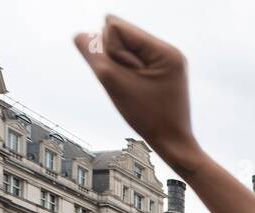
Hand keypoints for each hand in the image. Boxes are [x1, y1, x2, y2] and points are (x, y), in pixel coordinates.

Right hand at [74, 17, 204, 175]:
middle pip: (120, 33)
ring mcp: (166, 59)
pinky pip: (132, 58)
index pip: (115, 26)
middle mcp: (168, 50)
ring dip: (119, 65)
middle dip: (114, 56)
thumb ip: (93, 55)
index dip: (109, 51)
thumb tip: (81, 35)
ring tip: (134, 87)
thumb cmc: (148, 118)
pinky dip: (126, 71)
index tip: (127, 77)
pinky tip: (136, 88)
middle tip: (132, 84)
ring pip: (124, 46)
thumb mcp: (114, 84)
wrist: (174, 143)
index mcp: (164, 50)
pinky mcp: (161, 69)